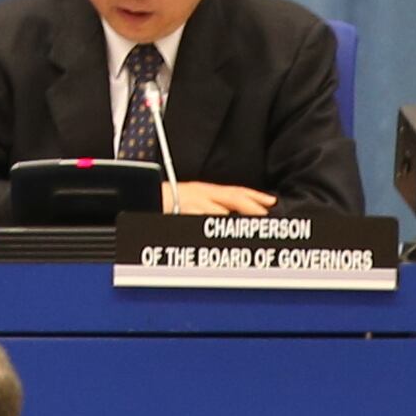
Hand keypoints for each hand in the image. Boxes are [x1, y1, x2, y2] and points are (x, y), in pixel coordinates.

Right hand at [164, 180, 279, 217]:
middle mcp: (202, 192)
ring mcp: (193, 201)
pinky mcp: (183, 209)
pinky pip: (202, 216)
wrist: (143, 194)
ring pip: (220, 209)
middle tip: (267, 214)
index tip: (272, 201)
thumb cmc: (168, 202)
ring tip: (251, 226)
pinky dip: (213, 220)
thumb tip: (230, 215)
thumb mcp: (193, 199)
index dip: (256, 196)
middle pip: (233, 197)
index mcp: (206, 190)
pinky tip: (223, 225)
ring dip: (235, 218)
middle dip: (252, 205)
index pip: (237, 191)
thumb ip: (211, 205)